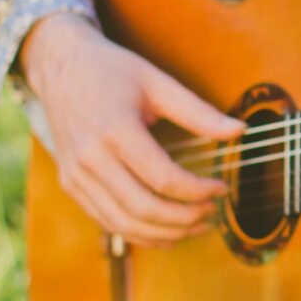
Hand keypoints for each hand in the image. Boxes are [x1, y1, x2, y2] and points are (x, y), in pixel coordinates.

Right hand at [21, 13, 244, 247]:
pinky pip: (106, 221)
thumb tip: (240, 131)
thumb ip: (199, 112)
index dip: (198, 191)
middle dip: (185, 218)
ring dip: (165, 233)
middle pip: (144, 208)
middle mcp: (91, 158)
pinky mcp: (70, 184)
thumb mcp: (157, 82)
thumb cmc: (110, 71)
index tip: (222, 187)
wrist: (60, 66)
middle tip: (212, 212)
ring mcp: (76, 175)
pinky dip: (138, 234)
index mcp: (115, 130)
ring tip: (196, 227)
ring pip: (123, 223)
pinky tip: (166, 233)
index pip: (164, 179)